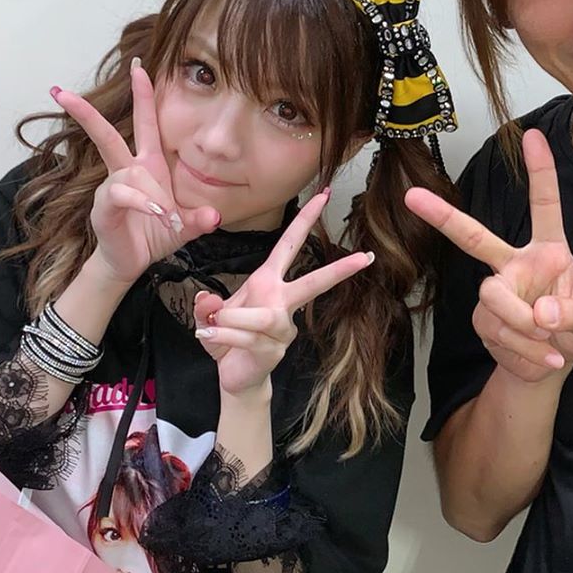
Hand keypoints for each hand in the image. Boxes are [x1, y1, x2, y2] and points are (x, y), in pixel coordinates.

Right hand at [53, 59, 220, 285]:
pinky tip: (153, 211)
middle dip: (84, 114)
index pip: (145, 124)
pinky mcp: (103, 207)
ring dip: (150, 194)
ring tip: (165, 213)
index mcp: (148, 165)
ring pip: (126, 174)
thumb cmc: (155, 235)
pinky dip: (139, 201)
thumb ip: (200, 219)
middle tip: (62, 93)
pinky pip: (119, 194)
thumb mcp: (186, 225)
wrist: (131, 262)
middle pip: (106, 135)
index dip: (143, 96)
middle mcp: (127, 171)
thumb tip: (213, 217)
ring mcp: (111, 188)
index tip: (140, 67)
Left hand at [193, 189, 373, 397]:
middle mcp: (281, 301)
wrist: (234, 375)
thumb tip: (208, 299)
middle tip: (364, 257)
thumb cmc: (228, 339)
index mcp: (268, 282)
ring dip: (233, 318)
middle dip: (338, 270)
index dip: (306, 220)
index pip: (290, 245)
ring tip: (213, 324)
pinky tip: (211, 336)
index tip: (324, 196)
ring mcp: (283, 327)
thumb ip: (208, 305)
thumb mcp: (211, 316)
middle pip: (313, 283)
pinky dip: (224, 335)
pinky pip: (248, 336)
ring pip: (262, 316)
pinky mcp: (275, 349)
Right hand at [405, 129, 572, 383]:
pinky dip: (523, 353)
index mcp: (549, 251)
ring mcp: (495, 292)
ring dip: (524, 333)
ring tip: (551, 348)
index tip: (531, 134)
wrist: (554, 362)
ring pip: (494, 302)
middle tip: (412, 196)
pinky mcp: (484, 320)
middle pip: (476, 238)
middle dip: (444, 217)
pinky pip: (497, 334)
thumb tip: (542, 312)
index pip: (544, 206)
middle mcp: (515, 264)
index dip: (540, 171)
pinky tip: (541, 358)